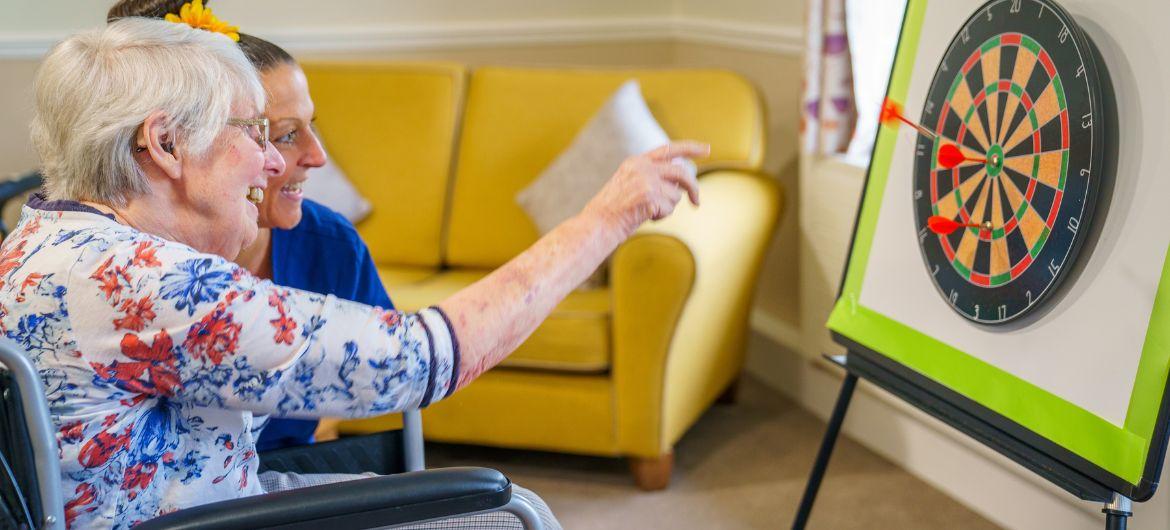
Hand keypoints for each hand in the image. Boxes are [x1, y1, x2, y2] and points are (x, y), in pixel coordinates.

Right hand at [582, 141, 709, 236]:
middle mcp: (642, 167)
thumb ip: (652, 177)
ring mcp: (646, 180)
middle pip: (681, 171)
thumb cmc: (614, 210)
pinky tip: (645, 217)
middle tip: (697, 201)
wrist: (598, 223)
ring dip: (668, 207)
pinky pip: (669, 208)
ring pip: (676, 194)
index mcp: (636, 161)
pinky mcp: (650, 196)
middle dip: (693, 187)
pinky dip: (661, 216)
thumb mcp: (629, 184)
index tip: (707, 149)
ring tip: (649, 212)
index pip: (669, 149)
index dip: (690, 148)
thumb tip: (680, 181)